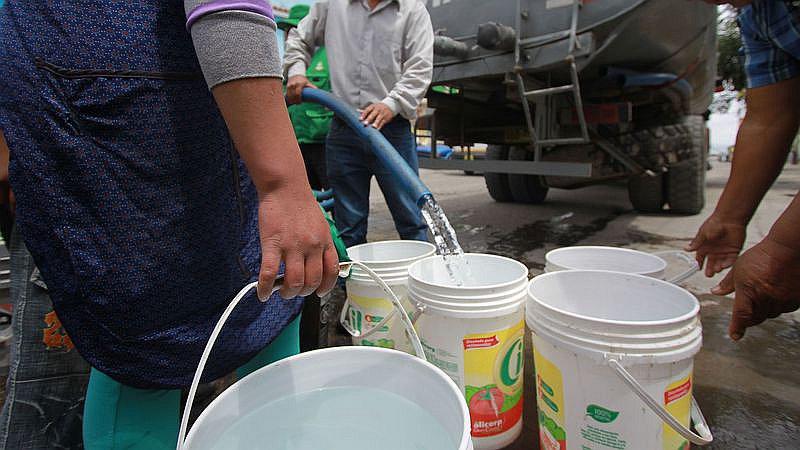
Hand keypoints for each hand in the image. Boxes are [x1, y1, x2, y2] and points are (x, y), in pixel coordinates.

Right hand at [256, 183, 338, 299]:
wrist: (285, 186)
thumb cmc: (300, 203)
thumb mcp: (320, 224)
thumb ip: (320, 244)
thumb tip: (317, 262)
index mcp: (325, 241)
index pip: (331, 272)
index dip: (325, 287)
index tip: (319, 292)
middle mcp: (312, 246)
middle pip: (312, 281)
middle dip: (303, 292)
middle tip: (295, 291)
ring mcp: (292, 246)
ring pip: (294, 282)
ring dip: (287, 293)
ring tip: (281, 292)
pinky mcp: (272, 244)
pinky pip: (269, 273)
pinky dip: (265, 288)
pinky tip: (262, 293)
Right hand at [286, 75, 314, 104]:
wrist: (295, 74)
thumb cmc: (303, 79)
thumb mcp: (308, 82)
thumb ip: (312, 86)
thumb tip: (317, 90)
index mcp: (299, 83)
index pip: (298, 93)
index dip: (298, 99)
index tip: (300, 102)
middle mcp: (293, 84)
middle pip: (293, 95)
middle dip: (295, 100)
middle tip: (297, 103)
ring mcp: (289, 85)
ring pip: (289, 95)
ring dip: (291, 100)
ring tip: (294, 102)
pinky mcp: (287, 86)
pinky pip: (287, 93)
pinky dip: (289, 97)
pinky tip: (291, 100)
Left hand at [360, 103, 394, 129]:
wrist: (390, 106)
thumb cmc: (379, 108)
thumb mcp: (373, 107)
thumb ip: (365, 110)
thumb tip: (357, 111)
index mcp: (373, 106)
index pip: (367, 110)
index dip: (363, 114)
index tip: (360, 119)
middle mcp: (378, 109)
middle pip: (373, 114)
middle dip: (369, 119)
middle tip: (365, 124)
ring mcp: (382, 114)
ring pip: (379, 118)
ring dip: (376, 123)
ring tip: (373, 127)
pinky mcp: (386, 118)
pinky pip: (383, 122)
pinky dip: (380, 126)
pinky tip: (377, 129)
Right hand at [686, 214, 745, 276]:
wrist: (730, 218)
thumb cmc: (715, 223)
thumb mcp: (703, 234)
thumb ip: (696, 243)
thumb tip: (686, 249)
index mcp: (705, 246)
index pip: (700, 258)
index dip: (699, 264)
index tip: (698, 269)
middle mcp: (714, 250)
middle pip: (711, 263)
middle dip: (710, 269)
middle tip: (709, 274)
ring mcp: (724, 251)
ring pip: (720, 263)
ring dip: (718, 267)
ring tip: (717, 270)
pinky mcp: (734, 250)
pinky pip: (731, 260)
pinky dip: (728, 264)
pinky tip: (725, 265)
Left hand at [713, 236, 799, 339]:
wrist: (786, 249)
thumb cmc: (763, 256)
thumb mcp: (738, 268)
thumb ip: (728, 283)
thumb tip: (716, 291)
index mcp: (749, 291)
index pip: (741, 315)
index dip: (737, 327)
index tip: (734, 335)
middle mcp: (766, 298)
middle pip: (756, 318)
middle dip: (748, 319)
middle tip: (745, 317)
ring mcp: (782, 300)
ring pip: (770, 314)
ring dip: (763, 311)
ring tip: (762, 298)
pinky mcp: (796, 299)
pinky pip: (785, 309)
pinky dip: (778, 306)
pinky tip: (776, 296)